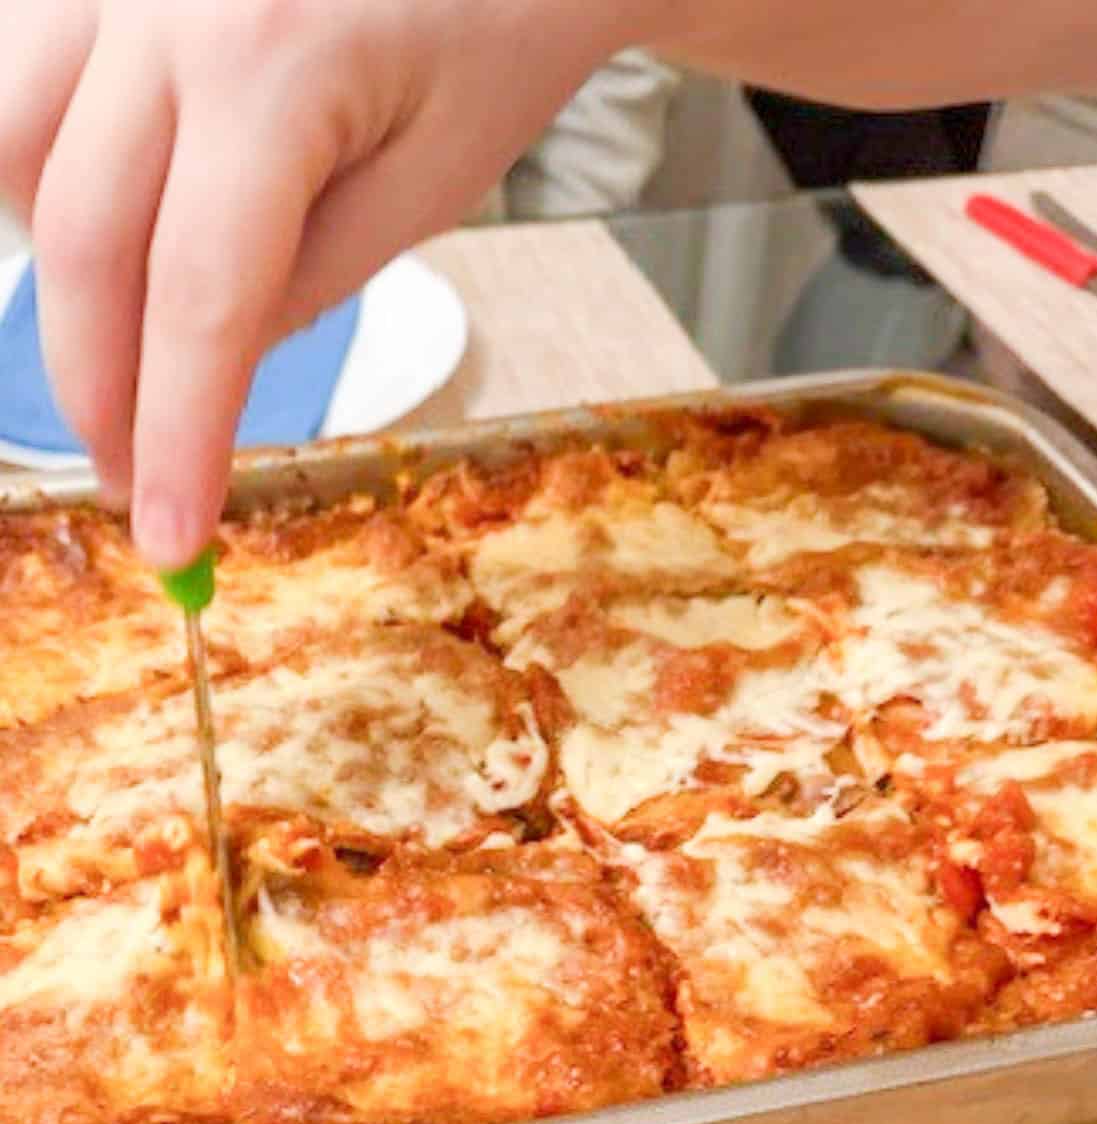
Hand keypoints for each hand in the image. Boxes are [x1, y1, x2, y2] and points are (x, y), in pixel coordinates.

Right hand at [0, 0, 622, 568]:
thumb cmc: (490, 27)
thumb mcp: (426, 184)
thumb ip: (304, 282)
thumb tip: (202, 366)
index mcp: (270, 65)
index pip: (197, 300)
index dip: (174, 435)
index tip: (169, 538)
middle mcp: (163, 1)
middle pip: (78, 238)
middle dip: (98, 387)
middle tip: (131, 479)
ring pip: (13, 148)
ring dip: (58, 267)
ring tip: (133, 328)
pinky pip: (18, 74)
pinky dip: (40, 164)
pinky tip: (109, 211)